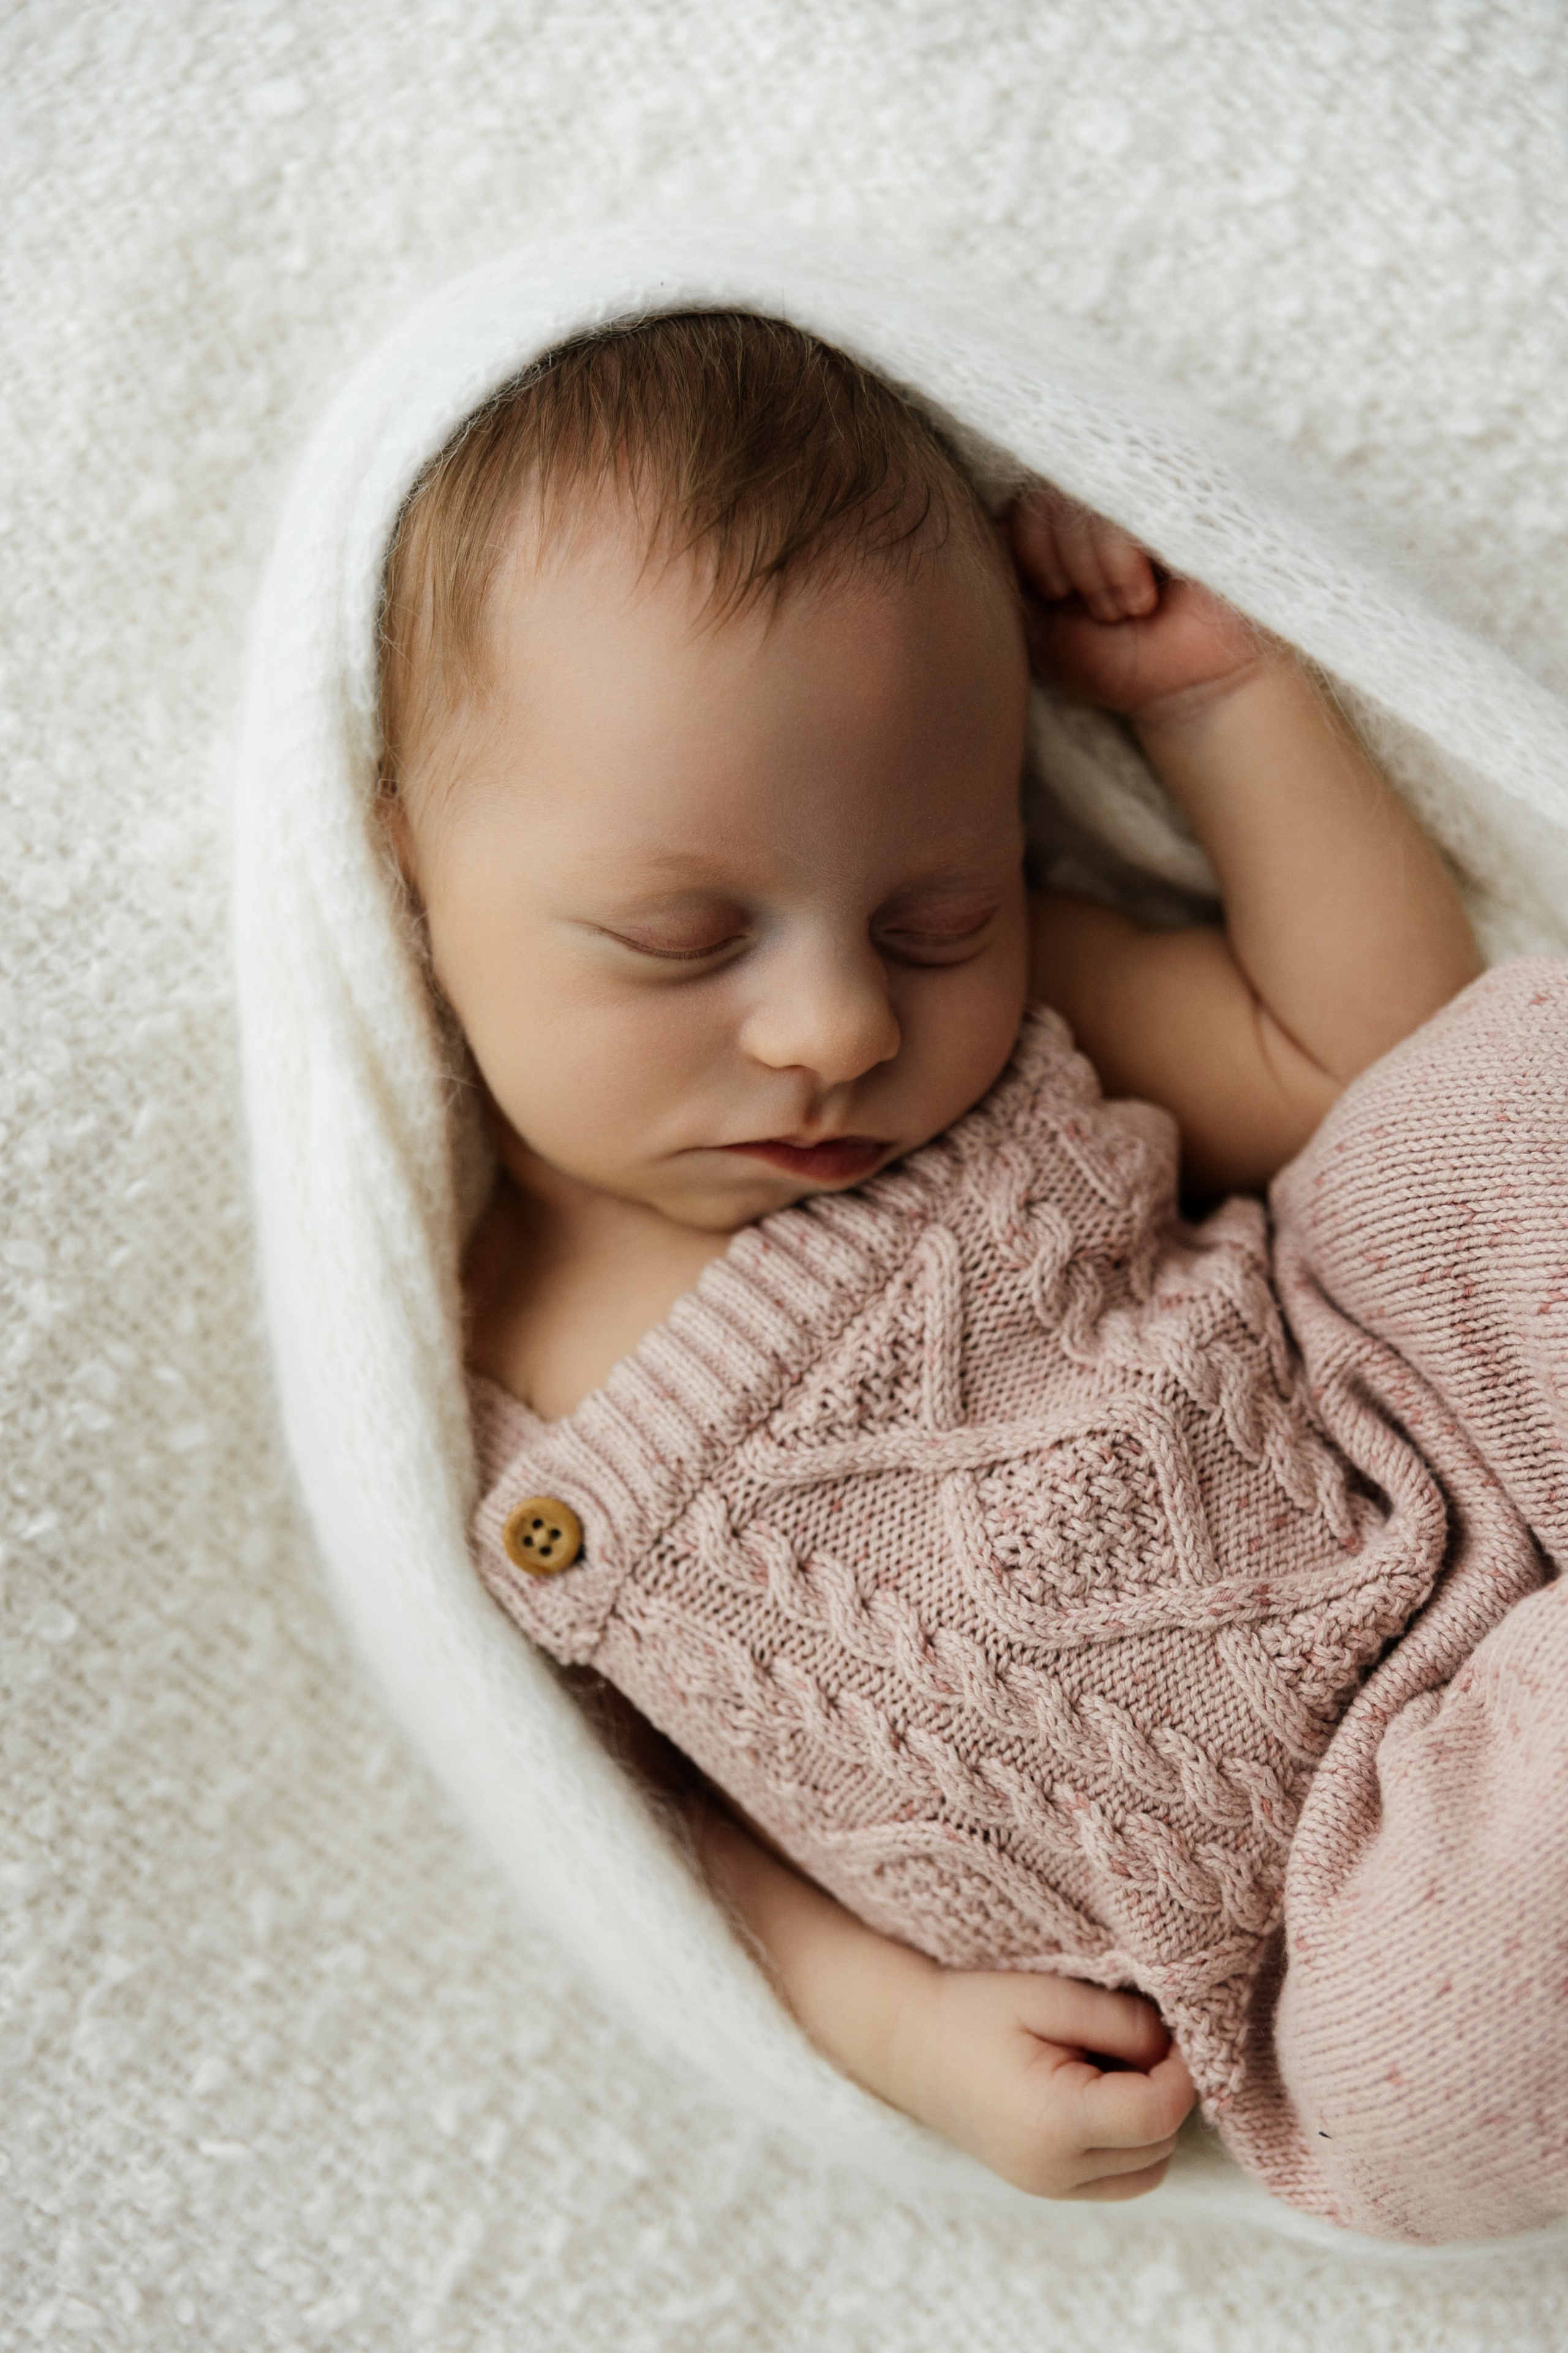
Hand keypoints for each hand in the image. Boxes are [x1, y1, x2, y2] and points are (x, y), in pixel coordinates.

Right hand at [691, 1789, 1195, 2201]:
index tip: (1169, 2027)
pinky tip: (1095, 2092)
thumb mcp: (1048, 1996)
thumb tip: (1175, 2048)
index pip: (1160, 2113)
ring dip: (1149, 2122)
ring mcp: (1048, 2187)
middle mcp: (1054, 2171)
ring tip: (1110, 2064)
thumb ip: (1121, 2023)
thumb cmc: (972, 2008)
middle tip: (1137, 2037)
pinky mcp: (1045, 2186)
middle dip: (1166, 2092)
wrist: (904, 2040)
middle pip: (1159, 2146)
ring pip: (1147, 2170)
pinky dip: (1127, 2141)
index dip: (1182, 2069)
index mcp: (1055, 2123)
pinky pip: (1119, 2177)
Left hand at [1010, 486, 1267, 721]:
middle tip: (1099, 611)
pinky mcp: (1186, 495)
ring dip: (1097, 570)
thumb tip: (991, 527)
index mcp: (1065, 525)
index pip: (1019, 502)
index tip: (1057, 597)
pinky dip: (1121, 558)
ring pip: (1083, 500)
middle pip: (1047, 496)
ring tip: (1128, 610)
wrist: (1191, 688)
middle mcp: (1102, 499)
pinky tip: (1144, 599)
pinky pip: (1127, 499)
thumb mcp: (1041, 632)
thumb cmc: (1119, 660)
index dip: (1029, 551)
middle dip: (1064, 564)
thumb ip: (1008, 583)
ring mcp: (1146, 494)